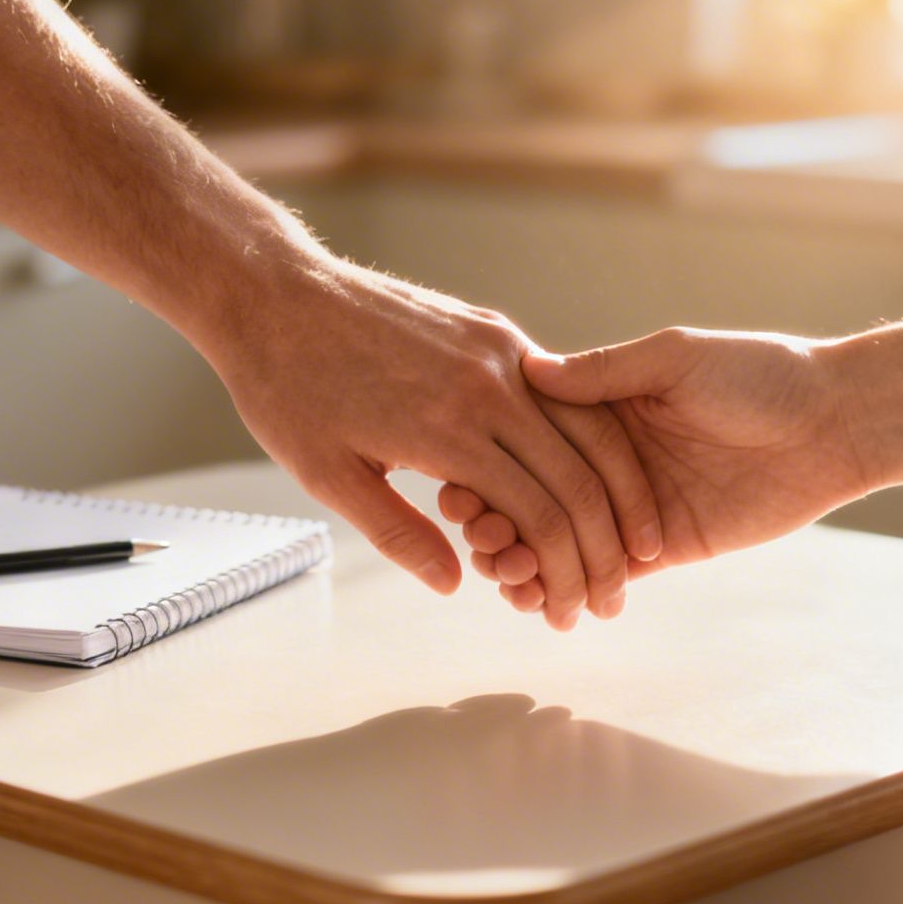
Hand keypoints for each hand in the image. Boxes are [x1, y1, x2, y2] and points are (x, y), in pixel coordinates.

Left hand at [205, 255, 661, 629]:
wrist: (274, 291)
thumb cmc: (287, 386)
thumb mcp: (327, 476)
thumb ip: (398, 532)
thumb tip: (455, 583)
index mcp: (448, 428)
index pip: (541, 513)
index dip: (566, 571)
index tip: (573, 612)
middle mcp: (489, 383)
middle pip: (580, 477)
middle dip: (605, 547)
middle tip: (612, 598)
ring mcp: (498, 349)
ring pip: (587, 428)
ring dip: (615, 494)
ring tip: (628, 546)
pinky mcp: (493, 330)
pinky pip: (559, 393)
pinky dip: (587, 440)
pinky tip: (596, 479)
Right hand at [438, 328, 870, 613]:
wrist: (832, 425)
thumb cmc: (760, 375)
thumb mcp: (676, 358)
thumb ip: (605, 371)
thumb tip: (530, 371)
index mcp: (601, 406)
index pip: (525, 441)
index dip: (487, 467)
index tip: (456, 489)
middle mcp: (605, 459)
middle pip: (528, 497)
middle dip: (494, 522)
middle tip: (480, 537)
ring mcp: (628, 508)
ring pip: (555, 543)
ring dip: (521, 561)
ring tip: (505, 573)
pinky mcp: (659, 550)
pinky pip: (600, 576)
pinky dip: (563, 591)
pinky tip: (537, 601)